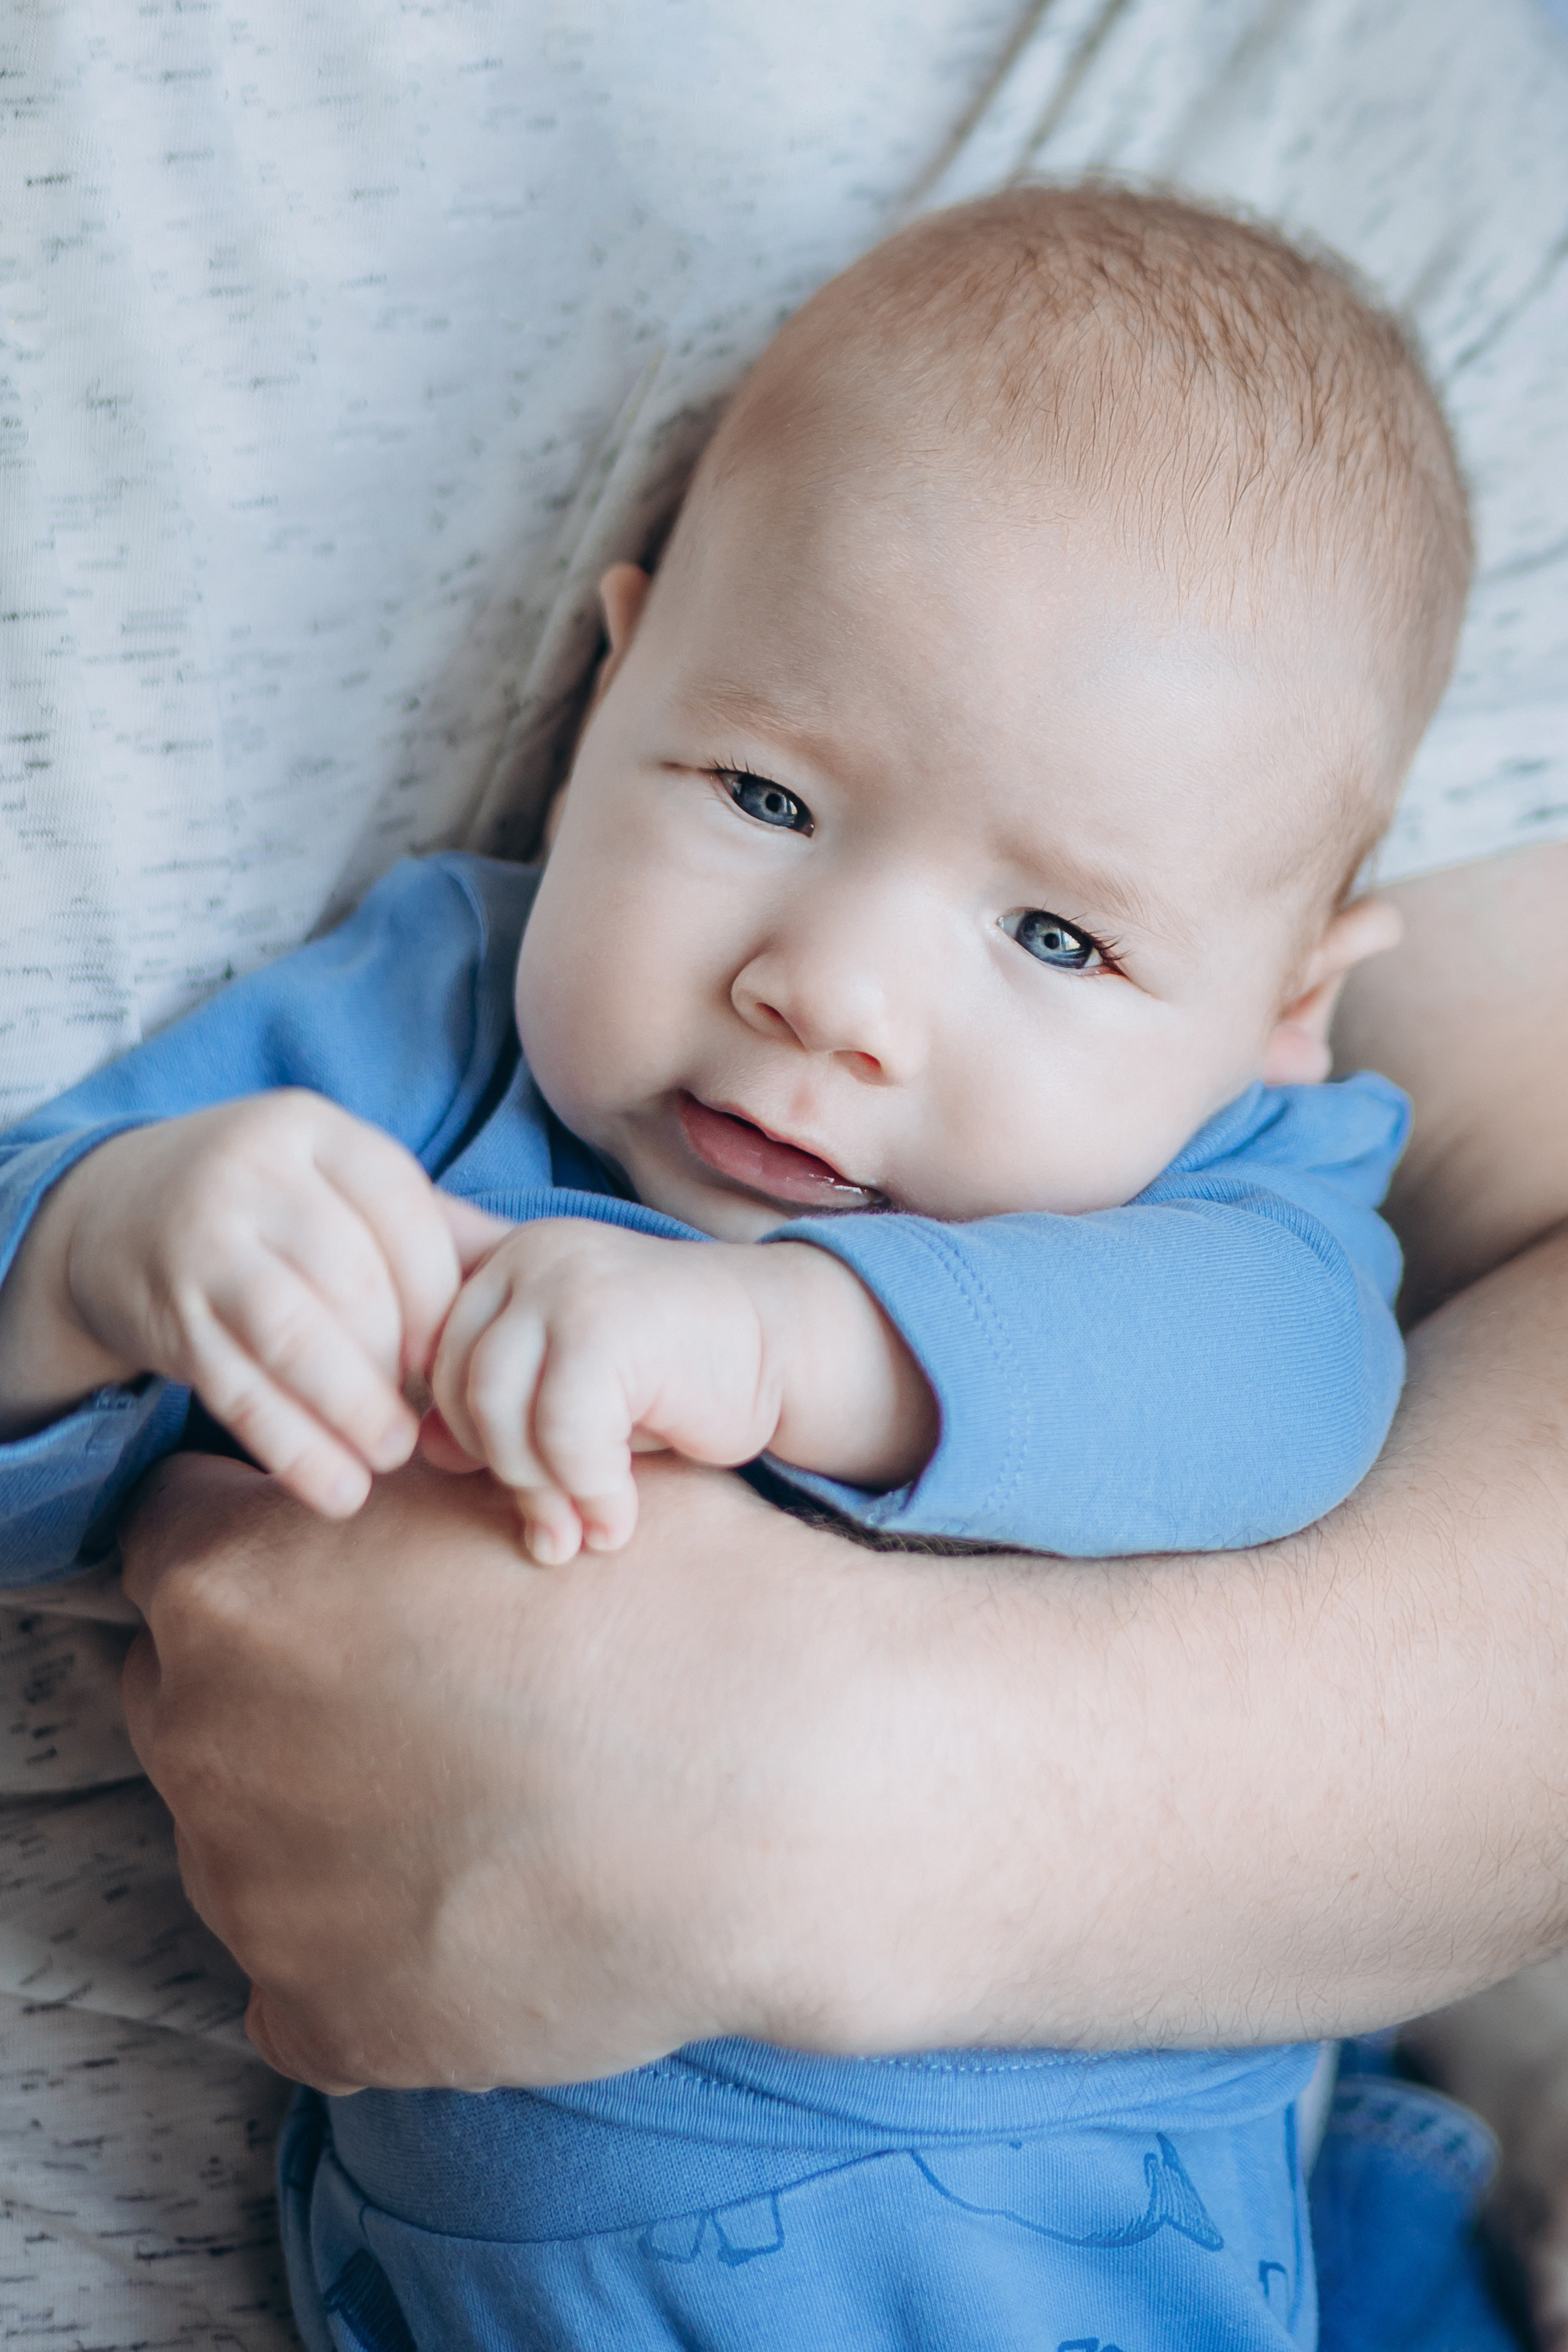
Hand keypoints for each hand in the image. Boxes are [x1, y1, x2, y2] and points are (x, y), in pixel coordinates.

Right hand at [7, 1092, 504, 1513]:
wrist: (112, 1213)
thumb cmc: (268, 1208)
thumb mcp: (339, 1188)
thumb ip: (432, 1225)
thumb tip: (544, 1271)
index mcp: (316, 1130)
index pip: (403, 1212)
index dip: (440, 1294)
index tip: (457, 1356)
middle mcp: (253, 1173)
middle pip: (355, 1281)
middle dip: (401, 1363)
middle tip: (432, 1420)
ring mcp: (202, 1242)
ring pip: (297, 1337)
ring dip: (355, 1412)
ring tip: (391, 1457)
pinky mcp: (167, 1314)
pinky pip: (240, 1389)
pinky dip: (295, 1448)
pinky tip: (336, 1489)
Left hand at [118, 1448, 889, 2090]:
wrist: (796, 1792)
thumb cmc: (686, 1605)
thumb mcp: (527, 1483)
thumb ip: (392, 1494)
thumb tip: (370, 1501)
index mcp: (238, 1577)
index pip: (174, 1534)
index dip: (271, 1539)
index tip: (354, 1567)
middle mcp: (207, 1731)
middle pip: (189, 1687)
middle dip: (279, 1677)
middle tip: (428, 1687)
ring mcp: (252, 1889)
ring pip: (242, 1834)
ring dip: (323, 1813)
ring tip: (486, 1803)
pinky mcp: (320, 2015)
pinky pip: (301, 1976)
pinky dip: (370, 1944)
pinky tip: (487, 1902)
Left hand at [427, 1222, 936, 1563]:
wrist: (787, 1349)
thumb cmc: (675, 1376)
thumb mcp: (570, 1389)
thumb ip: (498, 1403)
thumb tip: (419, 1450)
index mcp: (508, 1260)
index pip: (433, 1362)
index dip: (461, 1438)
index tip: (522, 1488)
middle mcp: (530, 1256)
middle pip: (456, 1387)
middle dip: (500, 1473)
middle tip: (552, 1530)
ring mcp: (567, 1280)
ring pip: (496, 1411)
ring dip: (540, 1492)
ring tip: (583, 1533)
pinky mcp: (608, 1320)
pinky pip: (560, 1431)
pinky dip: (587, 1491)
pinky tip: (620, 1520)